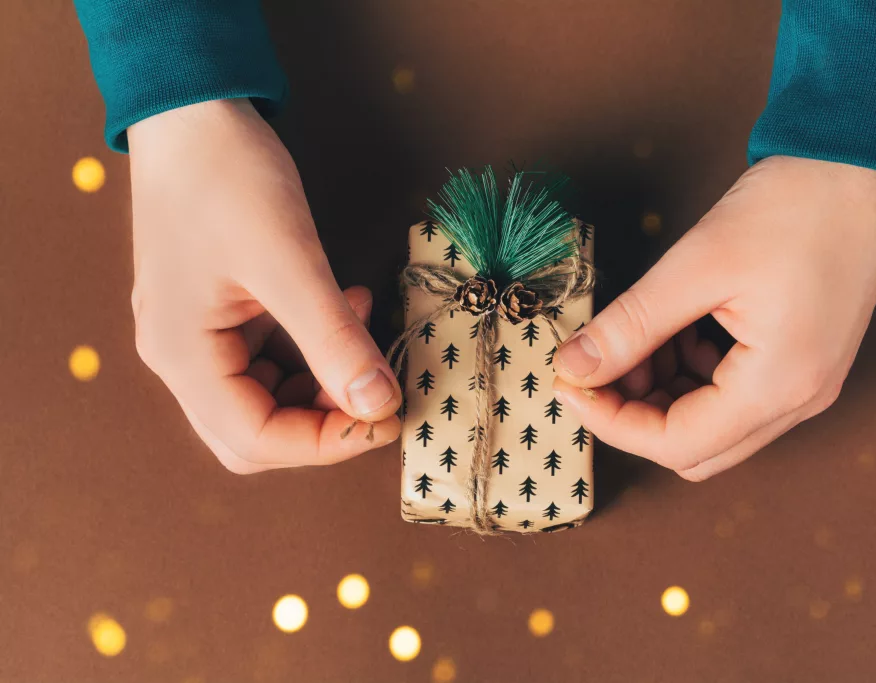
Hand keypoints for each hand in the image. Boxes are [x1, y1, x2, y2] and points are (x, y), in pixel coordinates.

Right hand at [128, 99, 400, 473]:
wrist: (192, 110)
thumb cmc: (227, 177)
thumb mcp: (290, 263)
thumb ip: (334, 342)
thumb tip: (379, 407)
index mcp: (181, 356)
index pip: (255, 439)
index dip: (326, 443)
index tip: (388, 417)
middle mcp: (180, 358)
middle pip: (255, 431)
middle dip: (323, 422)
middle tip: (378, 391)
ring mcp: (196, 335)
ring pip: (267, 397)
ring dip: (324, 383)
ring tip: (368, 336)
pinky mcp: (218, 312)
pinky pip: (270, 355)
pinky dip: (314, 348)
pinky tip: (350, 307)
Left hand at [553, 156, 875, 480]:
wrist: (864, 163)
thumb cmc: (794, 206)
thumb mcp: (696, 266)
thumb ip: (630, 327)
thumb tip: (573, 366)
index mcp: (781, 386)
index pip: (677, 444)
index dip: (612, 421)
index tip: (570, 380)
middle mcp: (799, 400)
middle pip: (695, 447)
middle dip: (635, 411)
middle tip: (600, 360)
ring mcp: (804, 384)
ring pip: (710, 422)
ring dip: (660, 390)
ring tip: (639, 332)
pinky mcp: (800, 362)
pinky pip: (731, 393)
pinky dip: (690, 370)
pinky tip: (674, 325)